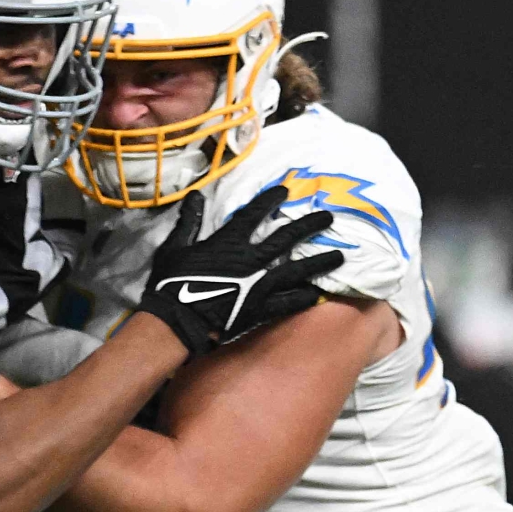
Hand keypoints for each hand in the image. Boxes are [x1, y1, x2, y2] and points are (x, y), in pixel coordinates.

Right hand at [132, 183, 346, 359]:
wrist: (177, 320)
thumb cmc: (172, 282)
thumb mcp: (175, 247)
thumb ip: (189, 221)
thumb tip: (196, 195)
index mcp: (228, 243)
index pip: (254, 215)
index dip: (270, 201)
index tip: (286, 191)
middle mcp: (251, 260)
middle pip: (286, 238)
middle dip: (308, 226)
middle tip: (329, 218)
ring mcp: (259, 285)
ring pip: (297, 270)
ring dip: (319, 262)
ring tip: (340, 256)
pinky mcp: (261, 309)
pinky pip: (289, 302)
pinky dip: (304, 298)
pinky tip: (320, 294)